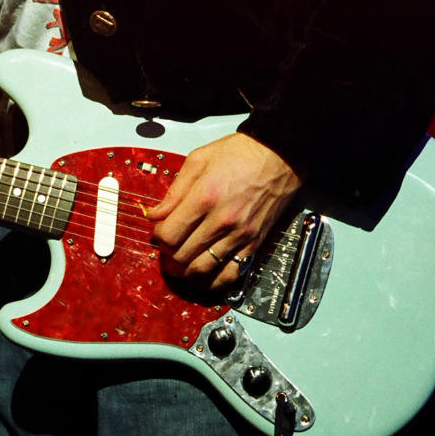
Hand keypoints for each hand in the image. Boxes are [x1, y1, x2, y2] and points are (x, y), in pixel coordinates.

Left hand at [145, 131, 303, 290]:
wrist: (279, 156)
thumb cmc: (241, 153)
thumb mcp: (199, 159)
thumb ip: (175, 190)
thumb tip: (155, 214)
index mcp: (205, 197)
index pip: (170, 234)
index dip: (159, 237)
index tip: (160, 231)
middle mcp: (222, 220)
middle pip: (182, 255)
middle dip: (168, 256)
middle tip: (166, 249)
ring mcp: (239, 235)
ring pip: (203, 269)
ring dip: (185, 272)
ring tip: (179, 264)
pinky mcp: (253, 244)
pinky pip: (230, 274)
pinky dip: (213, 282)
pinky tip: (203, 276)